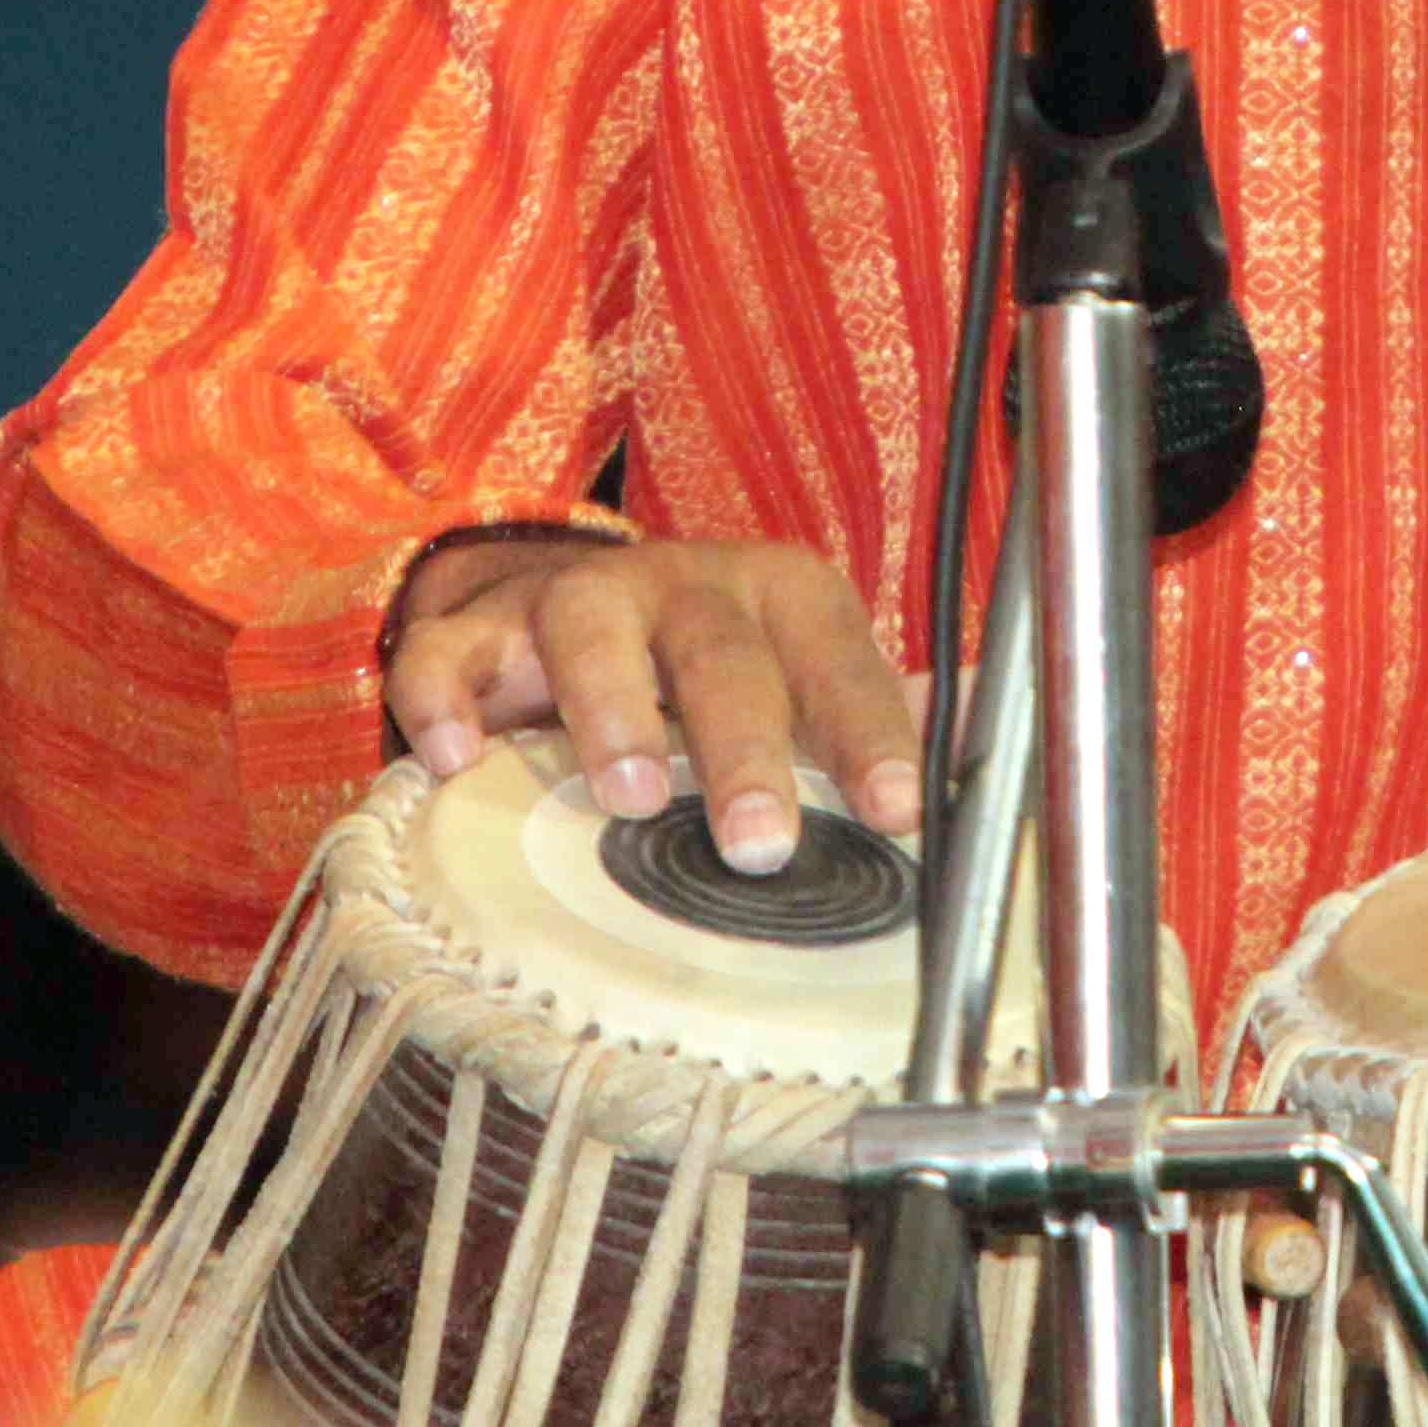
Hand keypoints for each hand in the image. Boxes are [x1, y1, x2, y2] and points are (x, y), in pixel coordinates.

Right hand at [380, 532, 924, 874]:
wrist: (565, 604)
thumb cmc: (709, 667)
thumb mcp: (797, 682)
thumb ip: (865, 731)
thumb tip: (979, 793)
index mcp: (781, 599)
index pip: (838, 659)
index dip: (870, 734)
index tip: (896, 814)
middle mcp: (683, 585)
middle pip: (720, 653)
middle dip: (744, 746)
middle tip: (760, 842)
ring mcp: (575, 600)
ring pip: (593, 628)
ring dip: (613, 709)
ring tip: (632, 795)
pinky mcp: (478, 628)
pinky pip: (449, 653)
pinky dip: (448, 701)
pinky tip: (457, 760)